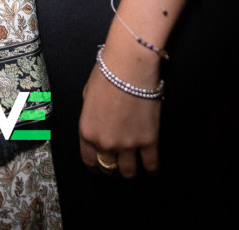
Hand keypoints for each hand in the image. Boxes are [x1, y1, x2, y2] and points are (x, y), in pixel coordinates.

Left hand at [79, 64, 160, 178]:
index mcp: (88, 131)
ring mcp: (128, 144)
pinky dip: (151, 169)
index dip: (95, 165)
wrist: (129, 67)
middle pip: (108, 168)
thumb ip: (90, 115)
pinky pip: (151, 165)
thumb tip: (97, 122)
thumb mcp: (87, 95)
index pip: (89, 160)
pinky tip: (151, 168)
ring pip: (129, 172)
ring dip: (130, 171)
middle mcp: (106, 142)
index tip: (100, 165)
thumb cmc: (107, 74)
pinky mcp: (149, 141)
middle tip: (117, 163)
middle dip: (112, 167)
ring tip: (133, 166)